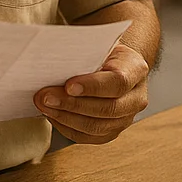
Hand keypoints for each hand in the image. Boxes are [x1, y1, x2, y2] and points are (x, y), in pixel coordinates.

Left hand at [34, 43, 148, 144]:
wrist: (114, 64)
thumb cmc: (102, 52)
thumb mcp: (98, 44)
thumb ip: (84, 52)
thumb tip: (53, 58)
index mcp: (136, 69)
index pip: (118, 82)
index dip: (93, 86)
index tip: (68, 85)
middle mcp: (136, 97)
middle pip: (108, 109)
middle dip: (72, 105)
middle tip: (45, 97)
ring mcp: (127, 118)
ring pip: (98, 127)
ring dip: (66, 117)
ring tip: (44, 106)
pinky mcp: (113, 131)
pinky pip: (89, 137)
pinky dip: (67, 127)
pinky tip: (52, 115)